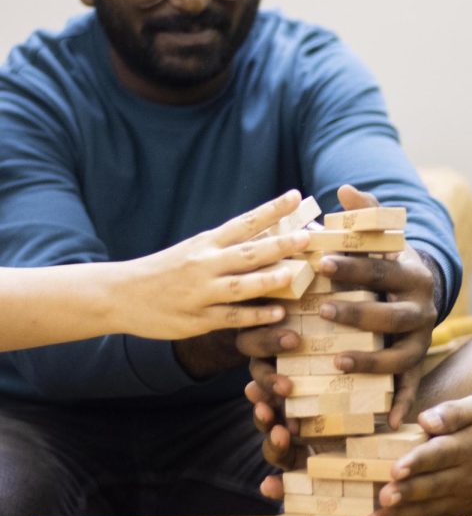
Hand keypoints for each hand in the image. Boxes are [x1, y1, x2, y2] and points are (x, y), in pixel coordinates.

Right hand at [134, 189, 310, 376]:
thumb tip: (268, 233)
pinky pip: (231, 317)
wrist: (121, 294)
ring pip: (240, 285)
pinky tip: (277, 313)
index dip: (271, 210)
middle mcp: (205, 264)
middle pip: (247, 252)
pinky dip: (255, 316)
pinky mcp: (197, 319)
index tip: (295, 195)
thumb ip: (227, 246)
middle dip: (278, 244)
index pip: (244, 222)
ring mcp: (201, 293)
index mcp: (206, 243)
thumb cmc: (164, 270)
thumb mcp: (194, 249)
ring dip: (268, 279)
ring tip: (294, 274)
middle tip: (306, 237)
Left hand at [316, 183, 436, 426]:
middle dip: (357, 314)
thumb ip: (365, 216)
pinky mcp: (418, 365)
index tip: (320, 262)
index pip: (378, 269)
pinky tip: (388, 422)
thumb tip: (344, 188)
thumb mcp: (382, 240)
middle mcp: (421, 308)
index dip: (351, 267)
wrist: (425, 291)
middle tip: (322, 312)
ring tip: (336, 361)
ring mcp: (422, 340)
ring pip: (400, 356)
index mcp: (409, 274)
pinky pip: (411, 388)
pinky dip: (402, 404)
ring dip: (370, 361)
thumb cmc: (389, 265)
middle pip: (390, 315)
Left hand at [366, 395, 471, 515]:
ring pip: (429, 511)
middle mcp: (464, 477)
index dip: (418, 462)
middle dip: (406, 494)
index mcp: (468, 447)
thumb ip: (454, 412)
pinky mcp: (459, 513)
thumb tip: (426, 420)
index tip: (396, 468)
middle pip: (432, 487)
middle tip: (383, 498)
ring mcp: (461, 499)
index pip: (440, 455)